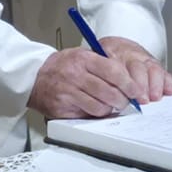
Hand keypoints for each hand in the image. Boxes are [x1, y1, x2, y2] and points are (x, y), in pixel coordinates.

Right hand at [27, 40, 170, 118]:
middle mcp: (75, 75)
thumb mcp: (82, 56)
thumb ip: (103, 64)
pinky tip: (95, 108)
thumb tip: (128, 81)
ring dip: (110, 109)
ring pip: (100, 107)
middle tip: (126, 101)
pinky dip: (96, 114)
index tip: (137, 91)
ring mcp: (68, 92)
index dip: (129, 84)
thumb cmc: (62, 66)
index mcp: (83, 59)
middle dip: (123, 100)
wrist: (34, 77)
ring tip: (110, 105)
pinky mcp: (62, 108)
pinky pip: (88, 115)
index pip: (114, 71)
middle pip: (109, 92)